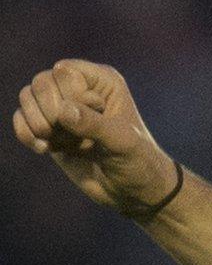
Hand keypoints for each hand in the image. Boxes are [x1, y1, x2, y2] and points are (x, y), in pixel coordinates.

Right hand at [14, 59, 179, 213]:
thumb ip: (95, 125)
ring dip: (39, 124)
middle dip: (51, 113)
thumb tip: (63, 111)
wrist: (130, 192)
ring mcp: (61, 108)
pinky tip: (44, 149)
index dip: (71, 96)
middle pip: (42, 83)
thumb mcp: (124, 143)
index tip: (96, 116)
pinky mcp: (49, 128)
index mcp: (103, 82)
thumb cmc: (138, 162)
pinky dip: (26, 133)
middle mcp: (79, 89)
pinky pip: (20, 119)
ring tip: (62, 144)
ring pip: (27, 97)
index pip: (65, 71)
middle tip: (74, 137)